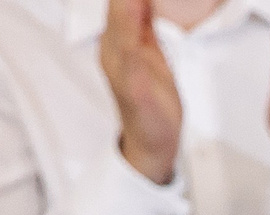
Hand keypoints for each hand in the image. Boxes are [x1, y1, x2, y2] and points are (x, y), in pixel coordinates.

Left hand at [100, 0, 182, 185]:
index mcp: (114, 42)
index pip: (120, 0)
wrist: (154, 144)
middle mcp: (121, 35)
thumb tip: (131, 0)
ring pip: (137, 1)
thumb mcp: (137, 81)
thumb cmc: (146, 119)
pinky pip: (149, 11)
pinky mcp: (149, 45)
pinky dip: (156, 0)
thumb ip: (131, 39)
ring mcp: (135, 39)